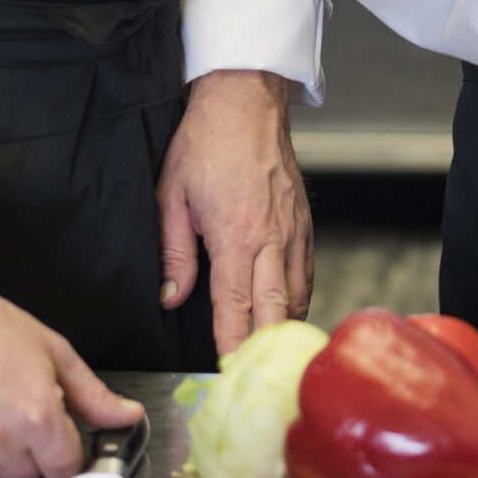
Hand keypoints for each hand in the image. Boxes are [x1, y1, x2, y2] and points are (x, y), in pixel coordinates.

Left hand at [158, 68, 314, 358]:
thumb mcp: (171, 196)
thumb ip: (173, 254)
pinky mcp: (304, 219)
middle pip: (275, 310)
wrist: (246, 98)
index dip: (231, 346)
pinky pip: (306, 270)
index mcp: (235, 237)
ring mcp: (293, 229)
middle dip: (265, 349)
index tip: (228, 373)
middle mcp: (271, 239)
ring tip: (272, 354)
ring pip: (298, 294)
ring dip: (284, 325)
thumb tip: (173, 297)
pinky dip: (298, 296)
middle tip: (256, 379)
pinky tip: (287, 308)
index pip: (234, 308)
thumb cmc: (205, 141)